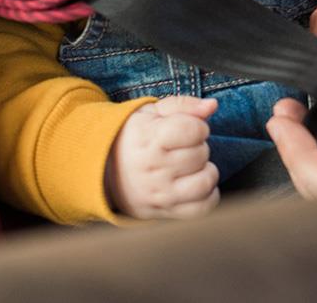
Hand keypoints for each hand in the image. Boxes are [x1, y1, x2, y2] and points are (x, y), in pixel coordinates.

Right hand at [105, 95, 220, 219]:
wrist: (103, 170)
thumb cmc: (135, 136)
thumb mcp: (152, 112)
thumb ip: (184, 105)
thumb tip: (212, 105)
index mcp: (148, 139)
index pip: (192, 130)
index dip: (199, 126)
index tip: (190, 128)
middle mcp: (152, 169)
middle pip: (201, 154)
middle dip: (199, 147)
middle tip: (184, 148)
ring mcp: (158, 194)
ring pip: (205, 182)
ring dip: (206, 172)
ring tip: (193, 167)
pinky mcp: (165, 212)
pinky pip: (203, 207)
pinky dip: (208, 195)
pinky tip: (195, 183)